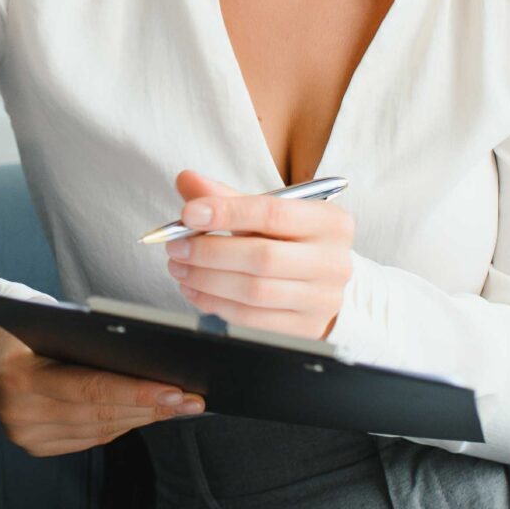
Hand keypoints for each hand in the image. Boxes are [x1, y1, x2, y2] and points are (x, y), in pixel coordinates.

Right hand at [0, 326, 202, 456]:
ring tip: (178, 407)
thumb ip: (90, 342)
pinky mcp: (37, 447)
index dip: (136, 392)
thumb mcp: (53, 325)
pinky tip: (148, 415)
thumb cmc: (32, 331)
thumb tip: (152, 358)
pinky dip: (122, 426)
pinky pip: (91, 439)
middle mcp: (19, 413)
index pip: (89, 388)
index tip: (176, 391)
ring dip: (143, 418)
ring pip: (100, 430)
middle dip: (150, 407)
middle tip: (191, 400)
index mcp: (19, 376)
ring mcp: (26, 436)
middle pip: (99, 413)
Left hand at [163, 169, 355, 339]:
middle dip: (209, 252)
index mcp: (330, 222)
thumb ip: (228, 197)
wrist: (324, 283)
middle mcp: (333, 261)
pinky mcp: (306, 328)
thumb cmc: (292, 241)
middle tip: (176, 246)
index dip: (226, 213)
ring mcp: (322, 299)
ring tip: (179, 268)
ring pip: (253, 291)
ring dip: (206, 280)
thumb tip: (187, 180)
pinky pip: (251, 319)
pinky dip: (215, 304)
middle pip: (262, 257)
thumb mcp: (268, 213)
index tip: (188, 214)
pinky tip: (195, 290)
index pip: (273, 213)